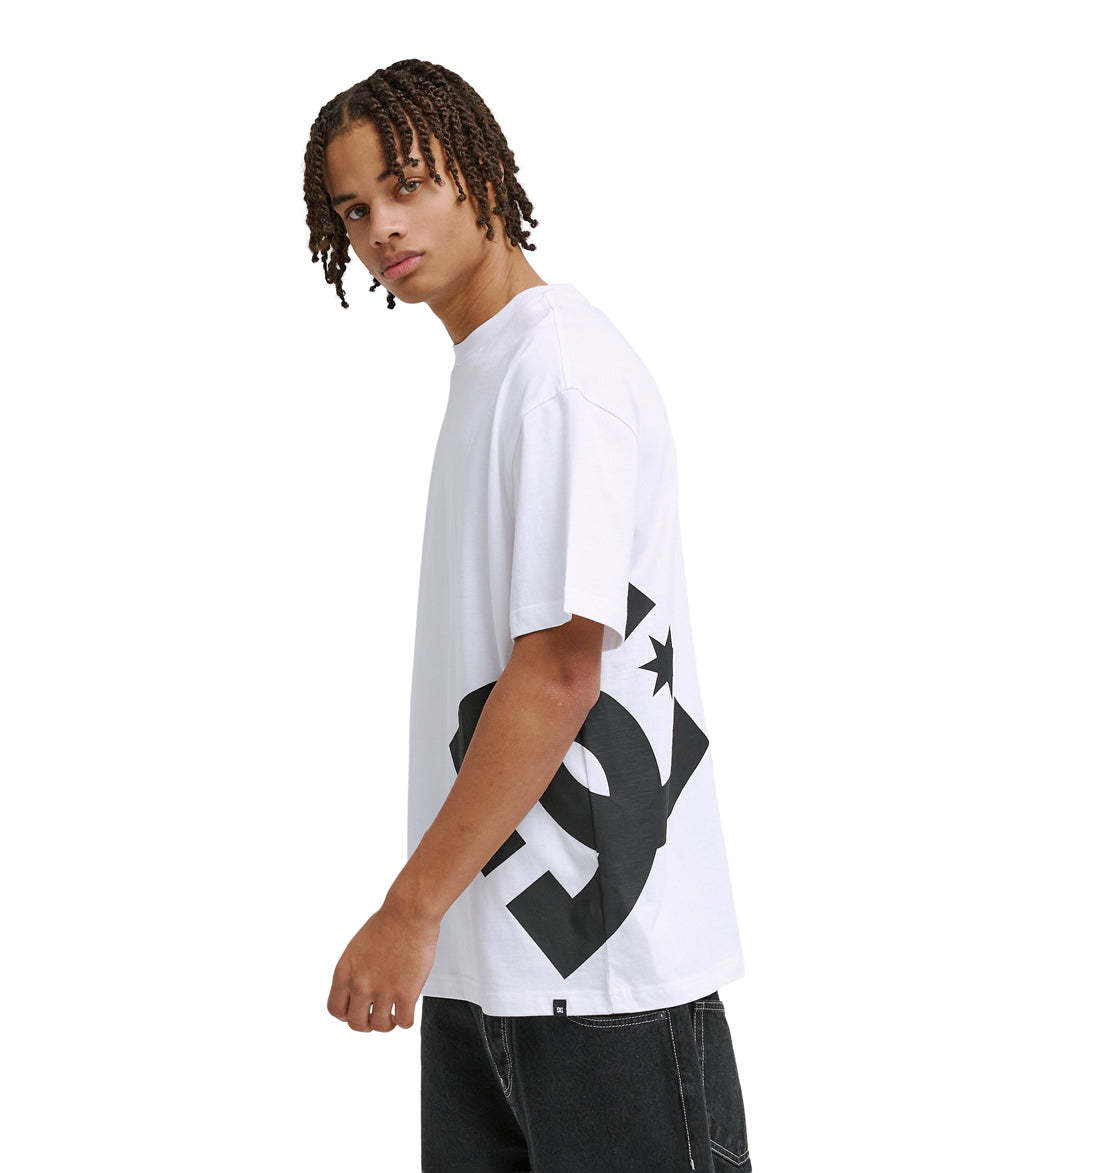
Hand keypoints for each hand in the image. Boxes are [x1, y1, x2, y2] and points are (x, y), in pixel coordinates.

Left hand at [326, 898, 439, 1031]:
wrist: (409, 913)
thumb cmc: (387, 924)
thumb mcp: (357, 948)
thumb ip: (353, 972)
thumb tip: (356, 990)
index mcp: (344, 973)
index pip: (335, 1009)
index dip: (347, 1014)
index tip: (358, 1011)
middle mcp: (360, 985)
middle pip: (356, 1024)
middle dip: (366, 1023)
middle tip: (376, 1016)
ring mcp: (383, 991)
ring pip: (380, 1026)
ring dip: (387, 1024)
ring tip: (393, 1014)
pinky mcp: (406, 994)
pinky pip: (404, 1022)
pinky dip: (406, 1020)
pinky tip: (408, 1010)